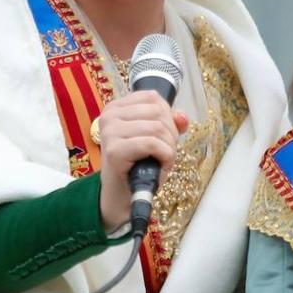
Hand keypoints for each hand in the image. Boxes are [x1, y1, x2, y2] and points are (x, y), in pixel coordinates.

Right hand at [97, 90, 188, 230]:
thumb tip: (182, 116)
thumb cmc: (138, 164)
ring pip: (158, 127)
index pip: (152, 97)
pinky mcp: (115, 151)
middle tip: (165, 152)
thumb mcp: (155, 138)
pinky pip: (152, 143)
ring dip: (169, 147)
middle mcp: (109, 116)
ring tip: (162, 160)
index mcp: (116, 107)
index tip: (163, 135)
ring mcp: (110, 132)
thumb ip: (170, 122)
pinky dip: (165, 156)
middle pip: (158, 112)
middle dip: (171, 134)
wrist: (122, 195)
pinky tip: (161, 166)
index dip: (167, 116)